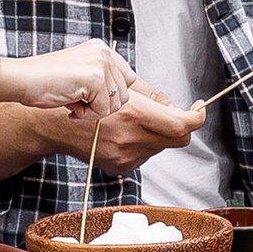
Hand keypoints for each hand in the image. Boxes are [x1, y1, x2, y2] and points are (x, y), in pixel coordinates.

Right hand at [0, 41, 133, 133]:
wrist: (21, 79)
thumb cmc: (44, 81)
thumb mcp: (79, 76)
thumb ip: (100, 82)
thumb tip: (119, 101)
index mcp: (100, 49)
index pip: (127, 78)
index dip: (113, 97)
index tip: (93, 103)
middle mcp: (104, 52)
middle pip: (124, 93)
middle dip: (103, 106)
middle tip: (78, 105)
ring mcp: (101, 63)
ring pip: (116, 103)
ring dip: (94, 111)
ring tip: (73, 104)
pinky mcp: (95, 77)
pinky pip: (103, 109)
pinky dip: (87, 115)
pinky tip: (70, 107)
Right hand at [94, 78, 209, 170]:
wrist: (53, 124)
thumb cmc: (84, 98)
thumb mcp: (120, 84)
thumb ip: (154, 96)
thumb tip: (178, 108)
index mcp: (133, 113)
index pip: (181, 125)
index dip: (197, 116)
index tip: (198, 108)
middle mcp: (130, 138)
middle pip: (178, 139)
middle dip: (181, 125)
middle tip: (174, 112)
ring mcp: (125, 156)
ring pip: (162, 146)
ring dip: (159, 133)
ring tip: (136, 120)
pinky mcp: (120, 166)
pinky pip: (145, 155)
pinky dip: (143, 143)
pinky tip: (124, 132)